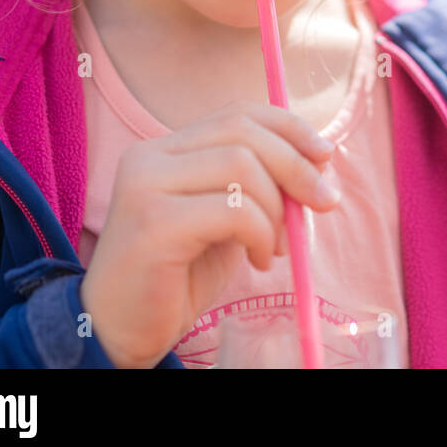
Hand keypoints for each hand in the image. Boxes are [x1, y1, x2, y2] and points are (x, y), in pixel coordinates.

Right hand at [79, 99, 339, 368]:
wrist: (120, 332)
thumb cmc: (178, 276)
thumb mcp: (227, 219)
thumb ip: (259, 185)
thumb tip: (320, 160)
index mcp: (165, 148)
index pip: (237, 114)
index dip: (289, 127)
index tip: (326, 155)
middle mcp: (148, 155)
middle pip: (243, 133)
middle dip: (296, 166)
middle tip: (324, 203)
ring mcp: (145, 185)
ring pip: (242, 167)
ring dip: (277, 209)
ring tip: (275, 247)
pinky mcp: (153, 222)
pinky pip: (234, 209)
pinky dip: (262, 233)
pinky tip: (259, 260)